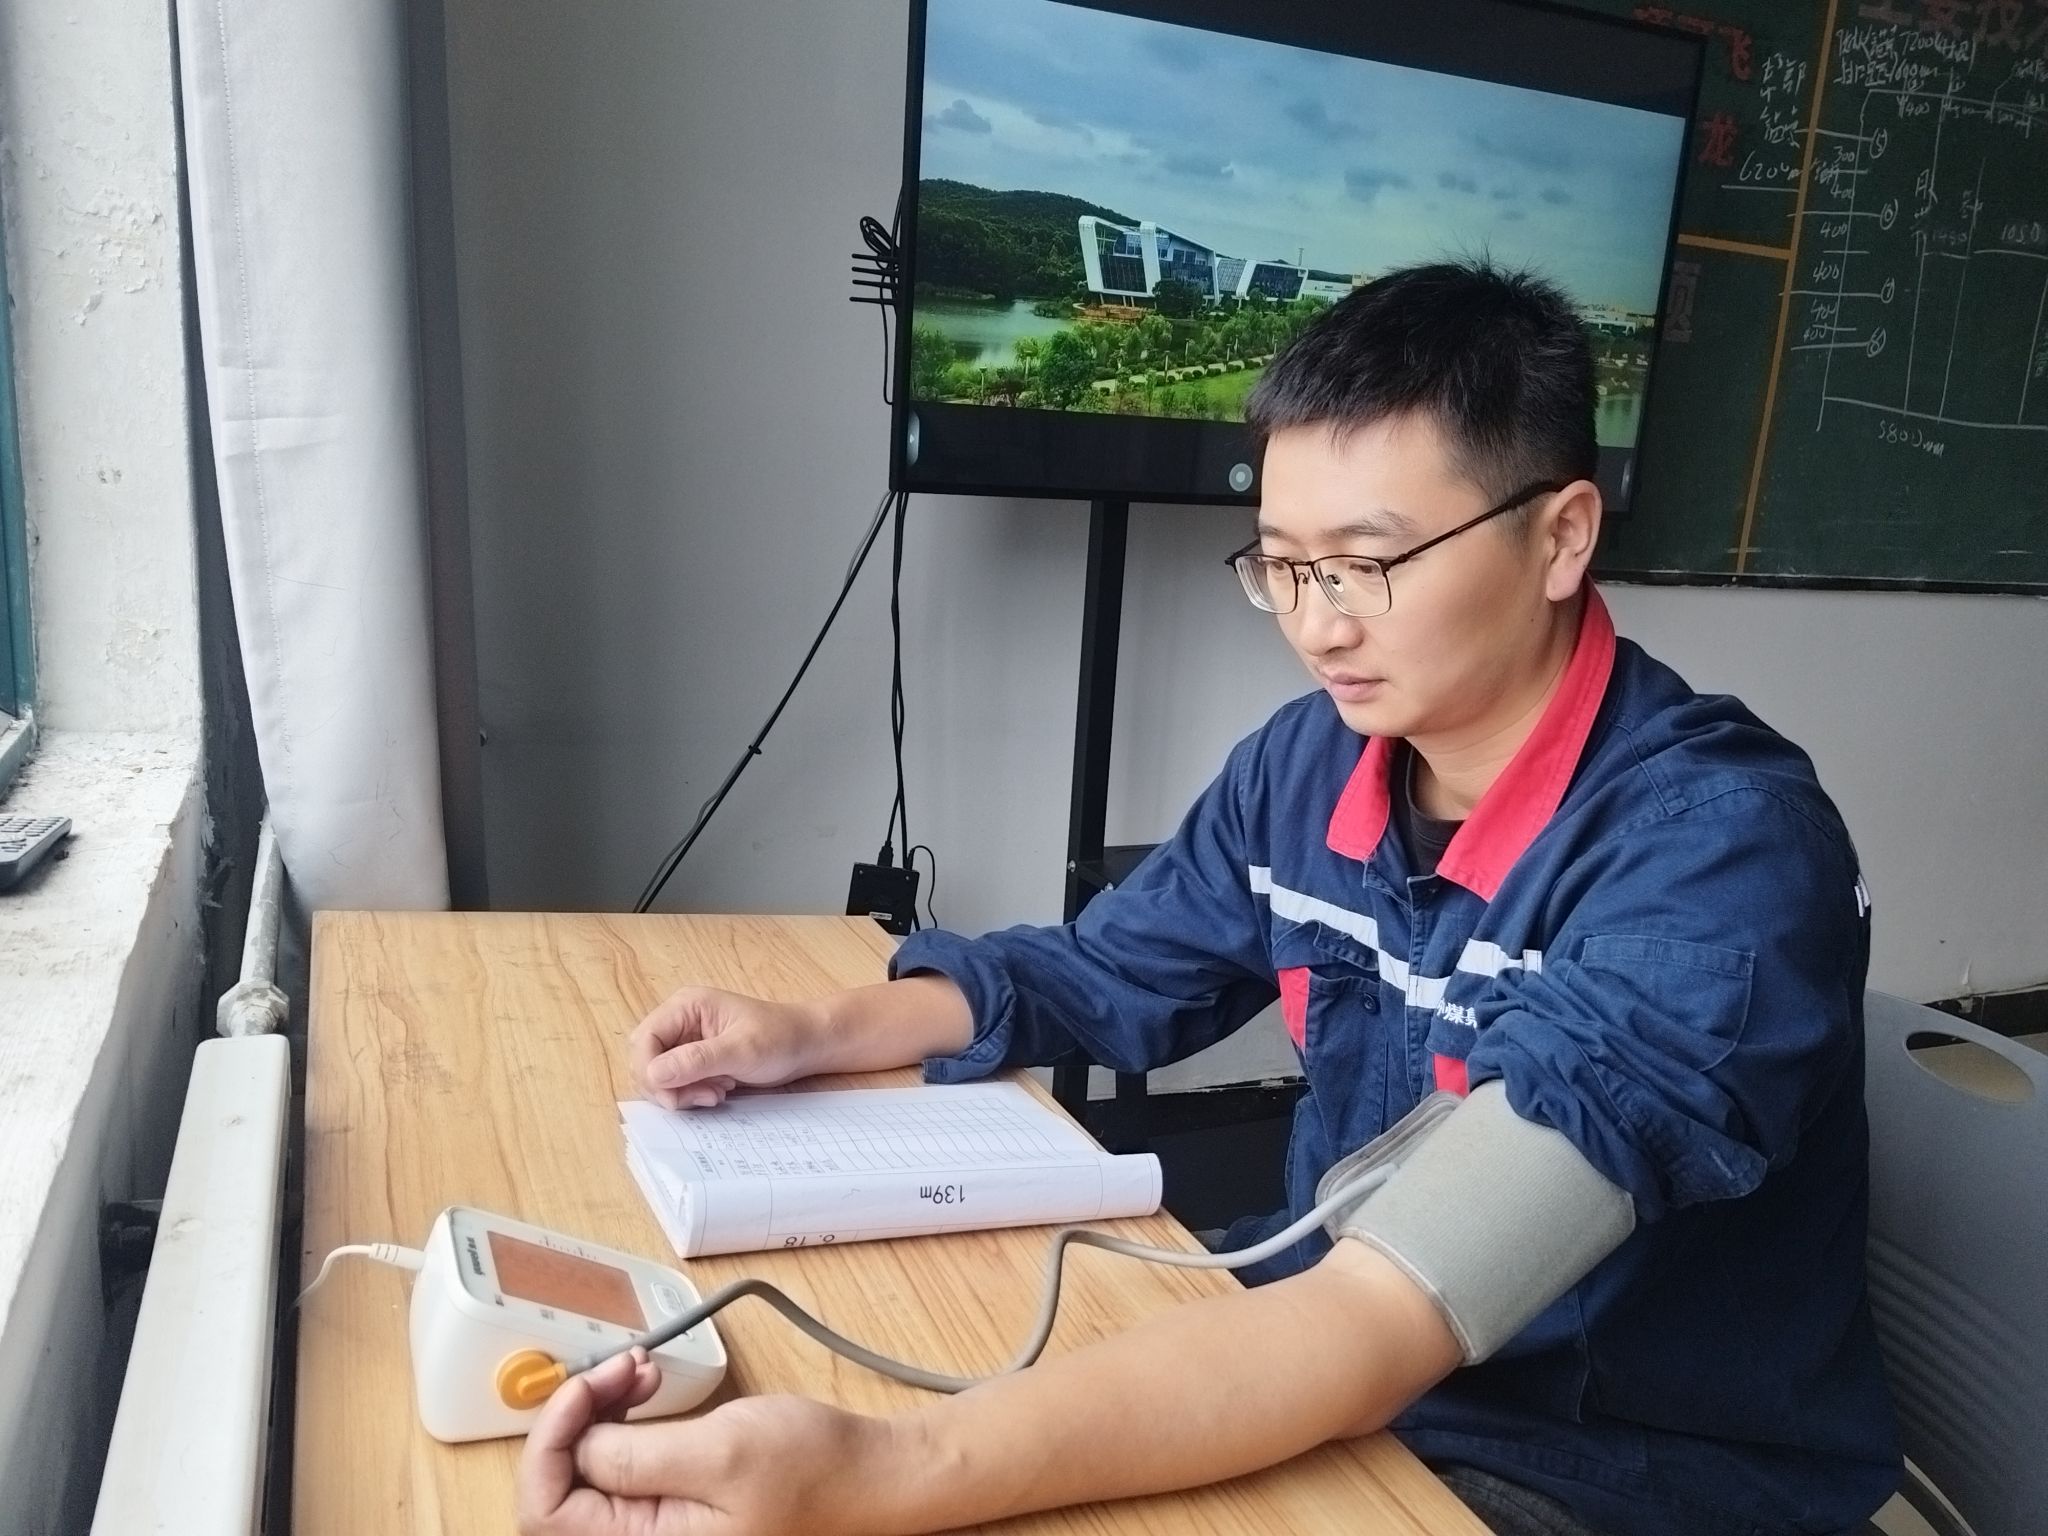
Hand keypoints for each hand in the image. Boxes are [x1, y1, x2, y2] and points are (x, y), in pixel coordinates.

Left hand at [516, 1364, 905, 1535]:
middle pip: (560, 1490)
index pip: (545, 1510)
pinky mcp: (666, 1506)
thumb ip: (637, 1457)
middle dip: (576, 1417)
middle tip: (619, 1366)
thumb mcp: (721, 1452)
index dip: (552, 1438)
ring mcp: (652, 1529)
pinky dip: (620, 1420)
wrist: (864, 1473)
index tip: (587, 1382)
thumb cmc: (810, 1468)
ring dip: (599, 1411)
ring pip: (586, 1472)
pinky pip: (618, 1467)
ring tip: (639, 1369)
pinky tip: (646, 1387)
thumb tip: (579, 1445)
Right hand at [629, 987, 828, 1109]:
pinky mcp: (694, 1059)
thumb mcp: (741, 1050)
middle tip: (702, 1098)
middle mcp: (679, 1021)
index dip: (650, 1072)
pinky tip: (717, 1093)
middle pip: (645, 1059)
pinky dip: (690, 1094)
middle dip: (665, 1086)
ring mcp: (685, 1040)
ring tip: (715, 1094)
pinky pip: (675, 1082)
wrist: (805, 1045)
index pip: (645, 1040)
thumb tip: (654, 1074)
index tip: (673, 1099)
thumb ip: (697, 1061)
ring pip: (658, 1075)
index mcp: (686, 1006)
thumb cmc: (779, 1038)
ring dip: (680, 1092)